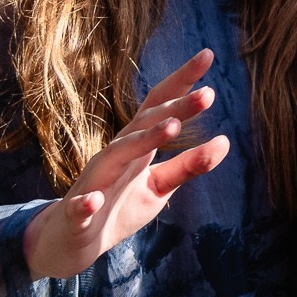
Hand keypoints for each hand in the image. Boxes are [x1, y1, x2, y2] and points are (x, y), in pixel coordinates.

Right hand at [22, 50, 232, 280]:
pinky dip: (85, 203)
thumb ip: (188, 165)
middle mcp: (114, 156)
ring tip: (170, 129)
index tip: (208, 55)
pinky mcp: (77, 215)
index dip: (182, 82)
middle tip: (208, 94)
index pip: (159, 106)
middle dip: (174, 108)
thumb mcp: (159, 186)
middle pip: (143, 124)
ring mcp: (93, 183)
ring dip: (141, 141)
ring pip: (114, 156)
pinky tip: (93, 201)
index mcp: (135, 146)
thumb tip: (225, 141)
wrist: (71, 242)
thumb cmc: (117, 207)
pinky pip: (80, 207)